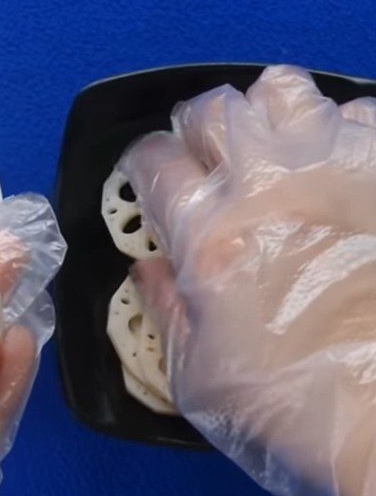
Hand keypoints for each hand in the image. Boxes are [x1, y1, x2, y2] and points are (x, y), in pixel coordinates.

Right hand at [122, 65, 375, 495]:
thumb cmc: (293, 407)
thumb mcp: (197, 377)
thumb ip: (164, 309)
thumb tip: (148, 265)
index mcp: (208, 235)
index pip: (153, 163)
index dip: (142, 162)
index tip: (148, 176)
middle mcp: (266, 184)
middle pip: (212, 111)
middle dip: (194, 127)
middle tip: (203, 158)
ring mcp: (337, 166)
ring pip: (281, 88)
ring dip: (262, 110)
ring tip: (269, 146)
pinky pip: (355, 109)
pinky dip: (334, 125)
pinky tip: (335, 162)